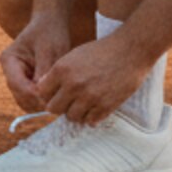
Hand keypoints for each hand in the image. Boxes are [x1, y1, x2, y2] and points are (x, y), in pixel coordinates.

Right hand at [0, 6, 75, 112]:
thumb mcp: (49, 49)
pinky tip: (59, 97)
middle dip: (38, 101)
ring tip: (61, 99)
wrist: (51, 24)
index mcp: (8, 60)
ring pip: (26, 102)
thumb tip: (43, 95)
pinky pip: (33, 100)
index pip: (17, 84)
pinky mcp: (27, 84)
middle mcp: (9, 72)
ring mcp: (18, 79)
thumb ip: (44, 70)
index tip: (53, 97)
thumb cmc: (50, 33)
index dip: (34, 94)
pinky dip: (44, 102)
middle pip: (20, 96)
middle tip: (60, 101)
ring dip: (41, 104)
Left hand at [29, 32, 150, 125]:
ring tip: (83, 104)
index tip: (54, 94)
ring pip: (71, 117)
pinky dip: (91, 116)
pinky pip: (90, 121)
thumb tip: (42, 88)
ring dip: (76, 112)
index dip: (47, 94)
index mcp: (62, 70)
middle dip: (59, 106)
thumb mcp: (73, 56)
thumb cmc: (101, 51)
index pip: (42, 93)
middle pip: (53, 108)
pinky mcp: (105, 106)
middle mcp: (73, 85)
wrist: (130, 51)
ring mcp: (89, 97)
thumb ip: (57, 73)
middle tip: (68, 101)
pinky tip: (95, 106)